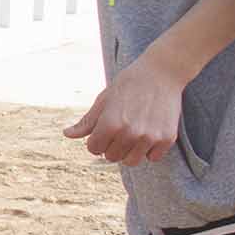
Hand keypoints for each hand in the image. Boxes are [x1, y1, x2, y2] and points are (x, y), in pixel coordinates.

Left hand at [63, 55, 185, 166]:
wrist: (162, 72)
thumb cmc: (128, 84)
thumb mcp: (104, 100)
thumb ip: (87, 122)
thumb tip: (67, 135)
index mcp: (110, 124)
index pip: (94, 149)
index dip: (95, 141)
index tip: (102, 131)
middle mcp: (130, 133)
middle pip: (111, 157)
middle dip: (111, 146)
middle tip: (119, 130)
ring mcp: (150, 137)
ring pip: (131, 161)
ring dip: (128, 152)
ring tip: (131, 135)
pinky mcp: (167, 139)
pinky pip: (153, 157)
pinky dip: (149, 150)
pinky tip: (149, 133)